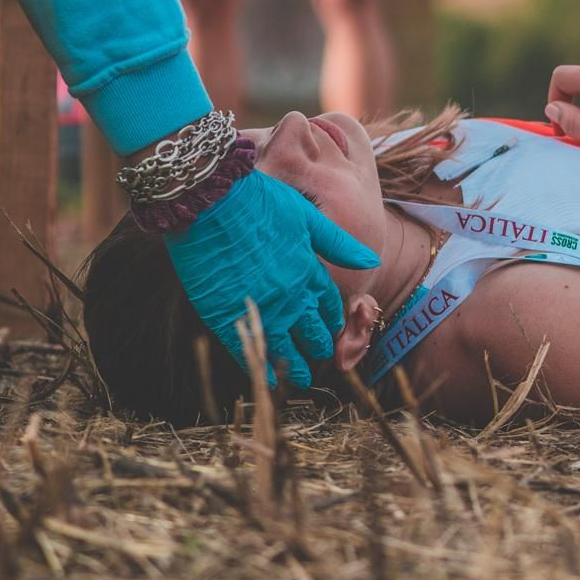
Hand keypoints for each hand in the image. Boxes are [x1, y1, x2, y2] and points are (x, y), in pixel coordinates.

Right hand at [166, 168, 377, 392]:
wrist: (209, 200)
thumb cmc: (256, 200)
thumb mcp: (305, 215)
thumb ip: (337, 243)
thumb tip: (371, 261)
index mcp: (308, 269)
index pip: (327, 305)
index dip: (329, 318)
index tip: (329, 327)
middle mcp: (290, 294)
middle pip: (312, 331)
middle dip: (317, 344)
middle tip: (316, 352)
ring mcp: (259, 308)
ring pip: (285, 348)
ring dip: (295, 364)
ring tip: (301, 375)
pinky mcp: (227, 316)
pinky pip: (251, 351)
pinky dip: (263, 368)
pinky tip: (269, 380)